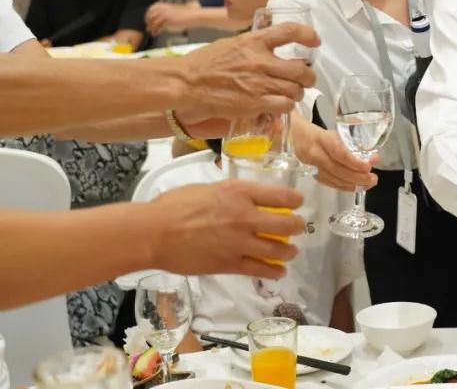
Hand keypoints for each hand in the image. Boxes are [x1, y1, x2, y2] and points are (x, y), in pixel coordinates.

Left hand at [145, 2, 192, 35]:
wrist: (192, 15)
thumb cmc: (185, 13)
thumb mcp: (172, 10)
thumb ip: (164, 13)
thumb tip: (157, 19)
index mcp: (163, 5)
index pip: (150, 9)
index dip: (147, 16)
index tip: (147, 20)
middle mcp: (162, 9)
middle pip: (150, 16)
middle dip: (148, 22)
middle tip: (148, 27)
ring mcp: (164, 15)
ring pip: (153, 22)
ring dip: (151, 28)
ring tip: (152, 32)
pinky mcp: (167, 22)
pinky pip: (158, 28)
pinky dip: (156, 31)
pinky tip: (156, 33)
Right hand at [149, 180, 305, 278]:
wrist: (154, 232)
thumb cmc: (175, 205)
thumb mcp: (208, 187)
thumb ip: (231, 192)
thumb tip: (243, 196)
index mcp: (240, 193)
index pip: (281, 195)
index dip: (295, 200)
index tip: (298, 203)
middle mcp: (245, 216)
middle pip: (287, 224)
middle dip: (298, 227)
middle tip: (298, 228)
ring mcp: (239, 242)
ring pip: (278, 250)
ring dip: (289, 252)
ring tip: (290, 252)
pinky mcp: (230, 264)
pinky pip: (259, 270)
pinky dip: (273, 272)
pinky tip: (279, 272)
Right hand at [174, 23, 318, 120]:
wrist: (185, 82)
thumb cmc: (203, 64)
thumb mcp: (231, 44)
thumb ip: (254, 46)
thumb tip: (270, 51)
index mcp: (254, 41)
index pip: (290, 31)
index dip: (308, 35)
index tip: (315, 41)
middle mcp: (261, 61)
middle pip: (301, 69)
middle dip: (308, 77)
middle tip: (306, 80)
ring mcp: (259, 83)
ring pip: (296, 90)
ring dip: (296, 94)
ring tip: (290, 95)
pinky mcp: (255, 103)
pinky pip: (284, 106)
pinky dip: (285, 107)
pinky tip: (278, 105)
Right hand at [293, 118, 378, 191]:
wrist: (291, 135)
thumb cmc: (315, 132)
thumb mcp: (331, 133)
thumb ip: (350, 146)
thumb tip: (373, 158)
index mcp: (321, 139)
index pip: (339, 153)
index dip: (354, 162)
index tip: (368, 166)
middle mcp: (314, 153)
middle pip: (337, 169)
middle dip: (357, 177)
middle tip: (373, 179)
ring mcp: (311, 165)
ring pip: (333, 179)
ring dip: (353, 184)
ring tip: (368, 184)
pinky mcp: (311, 174)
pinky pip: (329, 183)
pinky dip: (344, 186)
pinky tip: (355, 187)